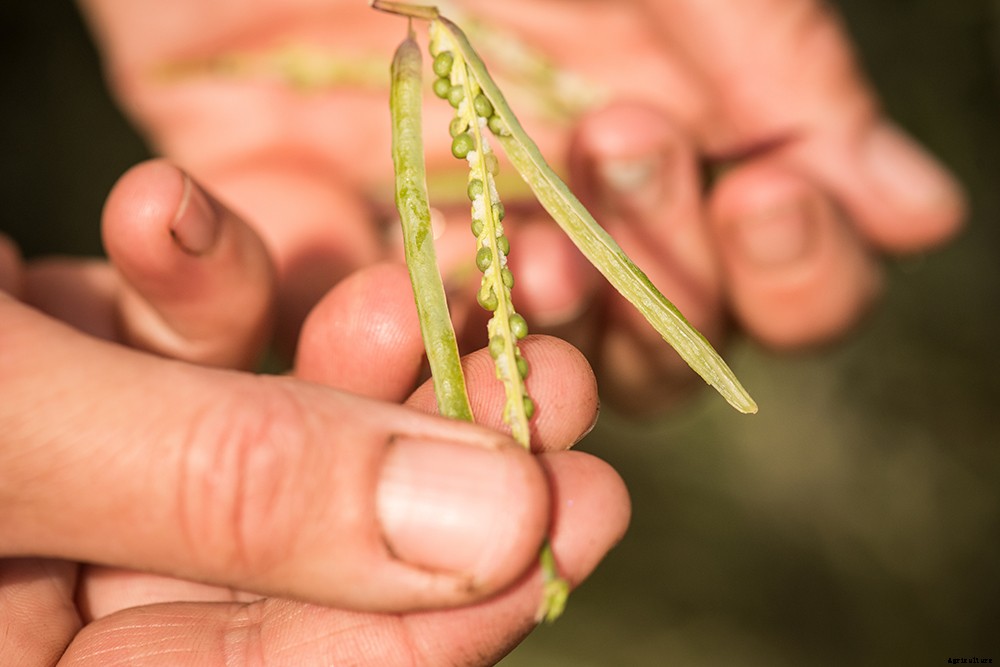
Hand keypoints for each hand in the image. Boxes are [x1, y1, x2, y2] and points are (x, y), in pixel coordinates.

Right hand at [0, 163, 626, 664]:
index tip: (574, 511)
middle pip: (307, 543)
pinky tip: (171, 208)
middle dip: (432, 450)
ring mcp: (91, 469)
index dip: (445, 606)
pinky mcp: (81, 361)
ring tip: (408, 284)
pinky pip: (179, 331)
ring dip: (349, 339)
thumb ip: (235, 487)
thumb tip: (492, 530)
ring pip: (270, 421)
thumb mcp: (14, 440)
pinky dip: (198, 269)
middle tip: (555, 378)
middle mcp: (80, 588)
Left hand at [76, 0, 964, 413]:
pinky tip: (355, 269)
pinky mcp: (305, 261)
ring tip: (516, 252)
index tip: (771, 187)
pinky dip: (337, 325)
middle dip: (652, 272)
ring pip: (504, 381)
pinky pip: (318, 345)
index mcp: (662, 163)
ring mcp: (435, 260)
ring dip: (519, 333)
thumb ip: (776, 67)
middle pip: (647, 354)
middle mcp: (561, 233)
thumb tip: (917, 212)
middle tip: (618, 140)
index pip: (771, 289)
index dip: (791, 270)